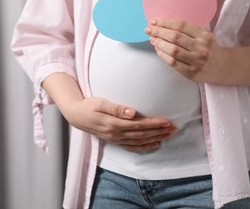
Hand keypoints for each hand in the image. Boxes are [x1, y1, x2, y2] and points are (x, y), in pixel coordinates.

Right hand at [62, 97, 176, 151]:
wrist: (76, 115)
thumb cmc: (89, 106)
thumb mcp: (101, 103)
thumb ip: (117, 108)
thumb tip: (132, 112)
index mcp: (113, 124)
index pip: (138, 125)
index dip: (153, 124)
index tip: (166, 121)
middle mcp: (115, 134)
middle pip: (141, 134)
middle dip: (158, 132)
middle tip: (173, 128)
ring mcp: (115, 139)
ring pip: (139, 141)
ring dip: (155, 138)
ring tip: (168, 135)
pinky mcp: (114, 140)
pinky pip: (131, 147)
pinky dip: (144, 147)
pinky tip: (154, 145)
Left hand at [145, 19, 228, 83]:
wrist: (223, 67)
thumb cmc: (208, 49)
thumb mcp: (204, 36)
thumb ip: (189, 31)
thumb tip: (164, 25)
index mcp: (205, 35)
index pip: (182, 26)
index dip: (165, 23)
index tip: (154, 21)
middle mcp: (201, 47)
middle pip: (175, 37)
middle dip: (159, 32)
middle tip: (149, 30)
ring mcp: (197, 61)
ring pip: (173, 50)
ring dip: (159, 43)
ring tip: (152, 39)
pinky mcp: (191, 73)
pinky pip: (173, 62)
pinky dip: (163, 55)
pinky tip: (158, 49)